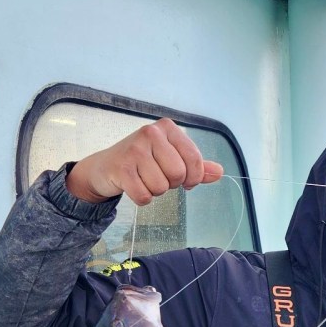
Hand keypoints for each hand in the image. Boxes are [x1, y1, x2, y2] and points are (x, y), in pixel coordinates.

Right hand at [65, 119, 223, 205]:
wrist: (105, 166)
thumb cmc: (143, 161)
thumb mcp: (171, 157)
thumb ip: (197, 165)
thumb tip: (220, 172)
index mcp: (167, 128)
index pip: (194, 159)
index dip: (194, 177)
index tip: (187, 181)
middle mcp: (151, 133)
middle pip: (178, 174)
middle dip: (172, 184)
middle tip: (159, 176)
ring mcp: (134, 149)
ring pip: (161, 187)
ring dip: (155, 191)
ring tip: (144, 179)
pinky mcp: (122, 168)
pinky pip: (144, 196)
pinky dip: (142, 198)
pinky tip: (134, 186)